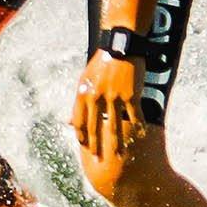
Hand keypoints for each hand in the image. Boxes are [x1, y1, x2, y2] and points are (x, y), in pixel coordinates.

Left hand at [70, 48, 142, 162]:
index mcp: (83, 93)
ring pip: (115, 127)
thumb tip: (66, 122)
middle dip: (97, 146)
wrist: (122, 46)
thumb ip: (78, 103)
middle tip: (99, 160)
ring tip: (120, 156)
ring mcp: (114, 97)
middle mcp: (97, 97)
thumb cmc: (102, 63)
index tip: (84, 148)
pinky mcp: (131, 95)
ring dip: (117, 144)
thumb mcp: (85, 80)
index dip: (81, 136)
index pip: (78, 121)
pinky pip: (134, 116)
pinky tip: (139, 136)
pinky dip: (137, 128)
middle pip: (95, 128)